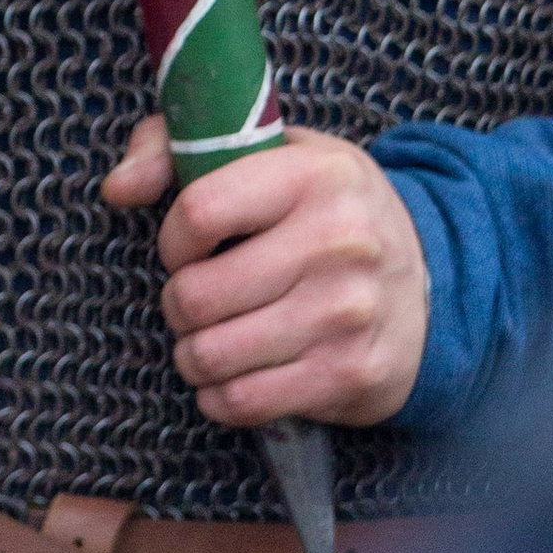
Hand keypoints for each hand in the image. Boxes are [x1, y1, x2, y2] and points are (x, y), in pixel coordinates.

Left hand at [103, 114, 431, 427]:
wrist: (436, 278)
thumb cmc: (327, 209)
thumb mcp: (269, 152)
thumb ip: (175, 150)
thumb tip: (116, 190)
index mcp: (313, 175)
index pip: (198, 211)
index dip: (172, 240)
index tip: (185, 249)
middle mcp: (337, 243)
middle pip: (197, 295)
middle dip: (177, 304)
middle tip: (194, 301)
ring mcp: (348, 314)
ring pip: (214, 355)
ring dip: (192, 355)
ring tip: (207, 339)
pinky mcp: (352, 375)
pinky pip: (246, 403)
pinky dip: (218, 397)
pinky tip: (230, 378)